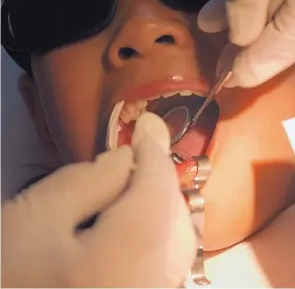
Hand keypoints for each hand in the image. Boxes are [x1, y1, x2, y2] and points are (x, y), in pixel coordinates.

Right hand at [2, 113, 195, 287]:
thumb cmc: (8, 282)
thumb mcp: (35, 222)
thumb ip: (89, 181)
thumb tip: (126, 159)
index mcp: (139, 249)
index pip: (159, 183)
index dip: (152, 148)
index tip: (145, 125)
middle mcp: (162, 278)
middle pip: (173, 213)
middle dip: (157, 179)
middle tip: (136, 155)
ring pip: (174, 240)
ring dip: (158, 207)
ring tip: (132, 187)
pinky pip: (164, 264)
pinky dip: (154, 236)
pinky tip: (131, 228)